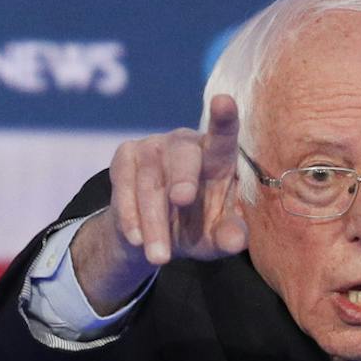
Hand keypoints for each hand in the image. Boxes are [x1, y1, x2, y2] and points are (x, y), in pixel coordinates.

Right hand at [71, 94, 248, 310]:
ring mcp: (152, 146)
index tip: (223, 102)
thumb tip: (236, 241)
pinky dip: (130, 216)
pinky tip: (138, 240)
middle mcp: (185, 143)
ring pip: (151, 183)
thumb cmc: (193, 228)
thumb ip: (228, 237)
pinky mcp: (125, 156)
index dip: (224, 119)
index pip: (223, 135)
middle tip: (182, 200)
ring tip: (160, 258)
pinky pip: (124, 187)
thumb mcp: (214, 239)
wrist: (148, 236)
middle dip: (182, 178)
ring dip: (155, 223)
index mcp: (217, 157)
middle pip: (183, 157)